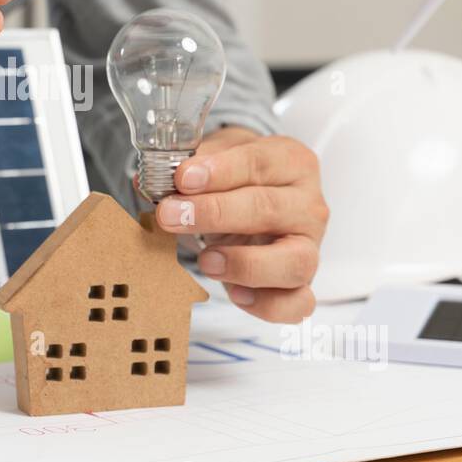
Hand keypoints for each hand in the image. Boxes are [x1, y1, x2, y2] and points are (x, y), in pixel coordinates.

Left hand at [154, 127, 327, 322]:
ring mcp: (310, 247)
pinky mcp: (303, 284)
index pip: (259, 162)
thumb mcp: (220, 158)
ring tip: (205, 260)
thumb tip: (151, 179)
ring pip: (295, 261)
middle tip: (171, 215)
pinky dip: (266, 304)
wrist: (262, 205)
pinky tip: (234, 292)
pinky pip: (297, 303)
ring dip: (244, 263)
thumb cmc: (241, 181)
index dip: (220, 171)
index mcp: (292, 163)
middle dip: (215, 213)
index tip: (182, 178)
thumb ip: (192, 165)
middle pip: (269, 209)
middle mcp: (308, 205)